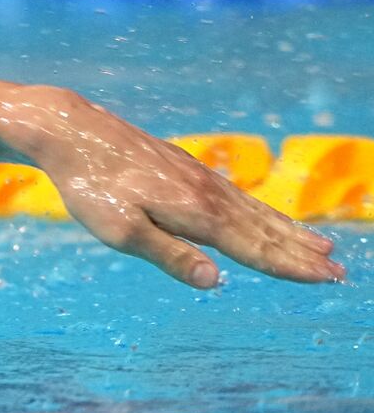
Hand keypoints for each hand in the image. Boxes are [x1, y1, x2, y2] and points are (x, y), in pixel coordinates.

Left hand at [15, 87, 342, 287]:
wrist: (73, 132)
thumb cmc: (90, 187)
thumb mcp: (120, 231)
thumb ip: (169, 256)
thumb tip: (215, 280)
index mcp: (195, 213)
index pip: (253, 248)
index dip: (291, 266)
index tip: (328, 279)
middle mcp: (206, 193)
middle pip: (263, 230)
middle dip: (301, 253)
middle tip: (340, 271)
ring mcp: (198, 178)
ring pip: (254, 211)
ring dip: (289, 231)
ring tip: (321, 246)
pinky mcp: (185, 169)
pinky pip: (236, 198)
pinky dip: (261, 212)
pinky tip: (266, 219)